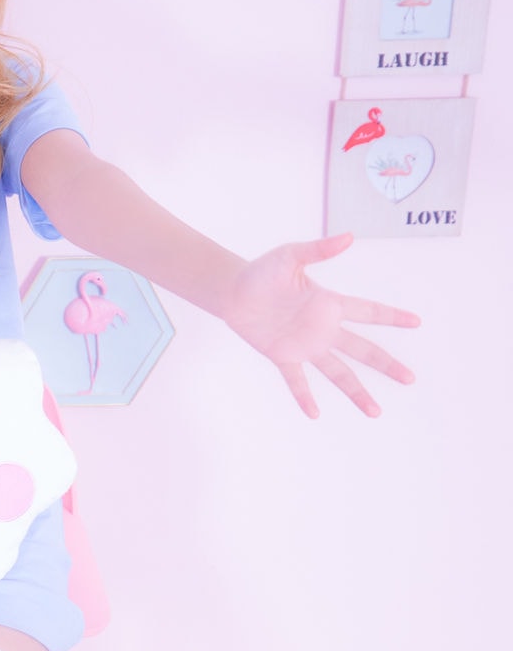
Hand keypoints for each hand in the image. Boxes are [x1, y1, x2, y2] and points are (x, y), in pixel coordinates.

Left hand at [219, 232, 419, 417]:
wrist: (233, 291)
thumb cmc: (262, 271)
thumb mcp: (291, 256)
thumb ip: (319, 249)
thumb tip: (349, 236)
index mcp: (329, 304)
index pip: (368, 312)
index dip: (392, 316)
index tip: (416, 322)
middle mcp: (323, 329)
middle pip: (363, 350)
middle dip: (386, 364)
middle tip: (410, 379)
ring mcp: (305, 346)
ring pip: (338, 372)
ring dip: (357, 391)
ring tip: (376, 412)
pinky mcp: (282, 356)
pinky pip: (296, 380)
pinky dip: (304, 397)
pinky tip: (314, 414)